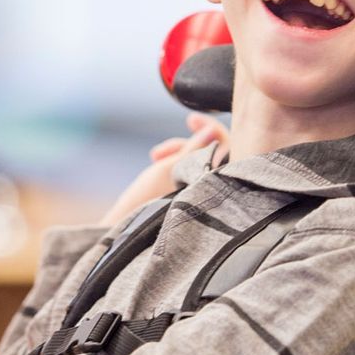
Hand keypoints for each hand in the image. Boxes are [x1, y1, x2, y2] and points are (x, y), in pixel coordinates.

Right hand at [100, 112, 228, 225]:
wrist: (127, 235)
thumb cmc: (146, 204)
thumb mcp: (169, 168)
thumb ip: (194, 148)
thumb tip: (214, 129)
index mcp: (217, 183)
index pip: (227, 143)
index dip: (209, 126)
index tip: (189, 119)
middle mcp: (216, 190)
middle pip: (211, 151)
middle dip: (184, 144)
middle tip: (157, 153)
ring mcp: (204, 196)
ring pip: (198, 162)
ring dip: (177, 154)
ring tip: (154, 160)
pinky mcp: (192, 202)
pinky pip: (193, 175)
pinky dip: (177, 167)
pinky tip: (159, 168)